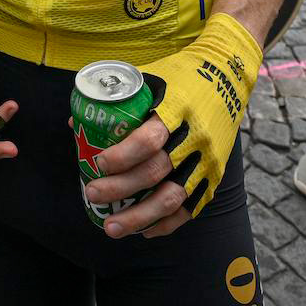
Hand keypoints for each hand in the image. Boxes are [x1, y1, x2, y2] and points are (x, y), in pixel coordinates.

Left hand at [86, 14, 260, 236]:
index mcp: (176, 110)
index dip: (122, 155)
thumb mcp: (150, 77)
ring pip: (173, 197)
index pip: (148, 139)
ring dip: (140, 216)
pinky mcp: (215, 175)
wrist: (229, 75)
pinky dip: (166, 223)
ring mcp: (207, 160)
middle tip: (92, 194)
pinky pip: (191, 207)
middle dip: (120, 188)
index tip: (97, 163)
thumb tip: (76, 125)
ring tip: (111, 228)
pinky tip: (144, 231)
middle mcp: (194, 138)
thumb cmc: (181, 74)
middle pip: (155, 172)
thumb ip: (117, 100)